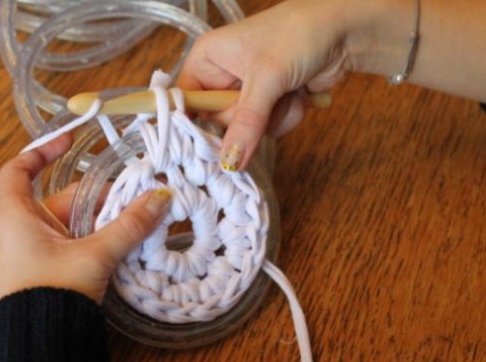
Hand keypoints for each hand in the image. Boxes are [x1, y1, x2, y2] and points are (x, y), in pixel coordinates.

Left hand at [0, 136, 170, 304]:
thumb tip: (161, 197)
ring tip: (137, 219)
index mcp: (17, 216)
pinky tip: (123, 243)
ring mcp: (35, 250)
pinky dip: (97, 238)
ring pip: (74, 222)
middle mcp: (22, 229)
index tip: (71, 141)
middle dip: (99, 196)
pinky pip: (75, 242)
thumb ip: (128, 226)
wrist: (36, 346)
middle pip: (63, 198)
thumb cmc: (50, 293)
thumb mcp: (94, 255)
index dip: (42, 151)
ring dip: (103, 220)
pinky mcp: (48, 269)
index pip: (19, 170)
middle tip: (134, 196)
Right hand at [178, 0, 349, 170]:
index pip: (183, 102)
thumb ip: (245, 123)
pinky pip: (265, 130)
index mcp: (206, 60)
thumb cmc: (298, 36)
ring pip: (243, 131)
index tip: (205, 146)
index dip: (191, 125)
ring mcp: (245, 93)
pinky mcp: (267, 105)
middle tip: (263, 101)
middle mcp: (220, 78)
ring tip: (287, 92)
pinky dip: (284, 117)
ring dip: (270, 119)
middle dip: (245, 120)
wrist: (345, 31)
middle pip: (215, 123)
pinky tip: (298, 96)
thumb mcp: (266, 78)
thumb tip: (229, 163)